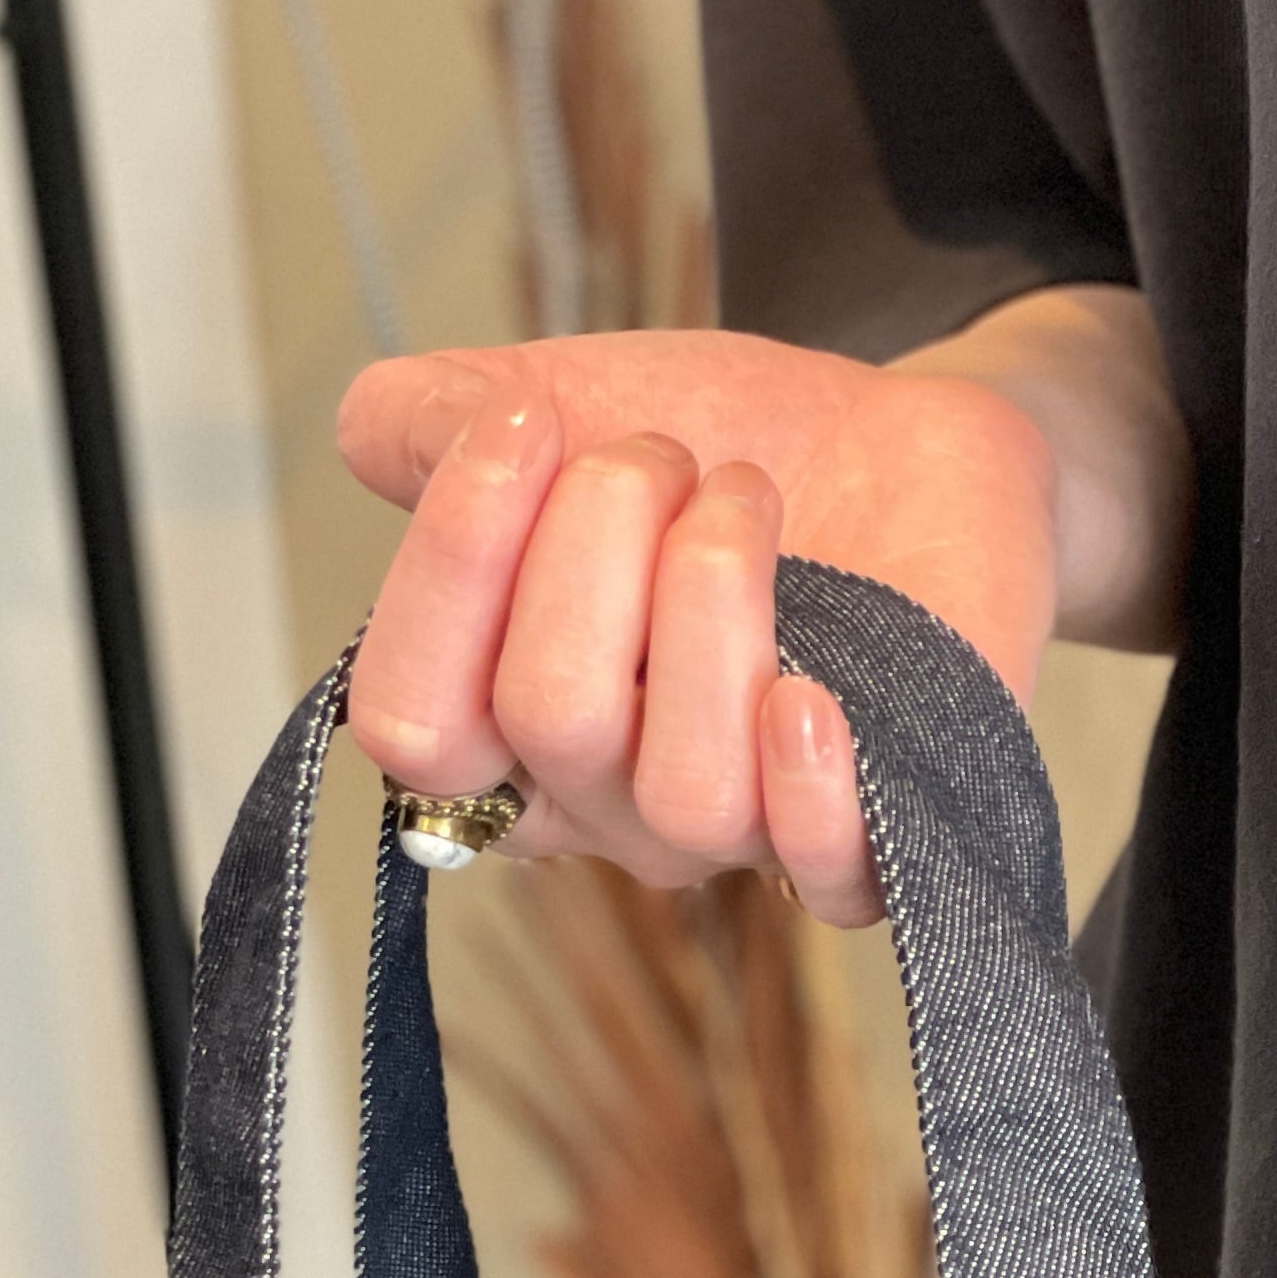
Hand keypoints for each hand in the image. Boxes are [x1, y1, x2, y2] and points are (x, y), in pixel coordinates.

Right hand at [336, 292, 1184, 926]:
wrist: (898, 441)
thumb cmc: (719, 448)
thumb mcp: (554, 402)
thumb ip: (433, 422)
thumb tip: (378, 436)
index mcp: (502, 724)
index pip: (417, 725)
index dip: (450, 570)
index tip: (518, 422)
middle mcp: (605, 803)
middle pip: (549, 720)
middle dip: (601, 536)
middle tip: (662, 454)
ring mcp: (733, 832)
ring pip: (681, 786)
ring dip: (714, 597)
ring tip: (747, 501)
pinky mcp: (870, 838)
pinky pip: (822, 875)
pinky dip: (808, 786)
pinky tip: (811, 694)